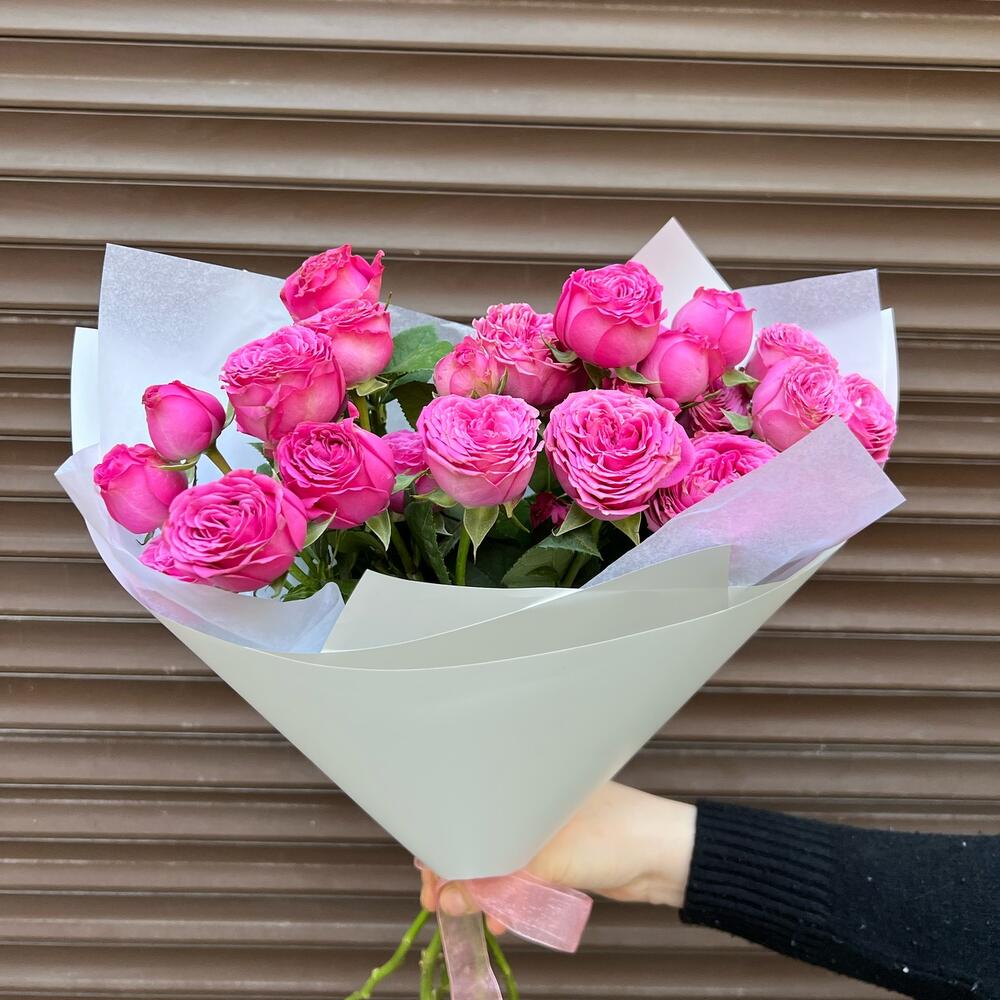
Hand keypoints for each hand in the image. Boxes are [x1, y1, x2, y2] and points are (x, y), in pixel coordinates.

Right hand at [419, 782, 696, 932]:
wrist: (665, 855)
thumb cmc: (613, 836)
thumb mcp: (547, 859)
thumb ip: (496, 882)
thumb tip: (451, 901)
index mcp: (524, 783)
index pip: (470, 808)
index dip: (444, 843)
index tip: (429, 877)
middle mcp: (530, 801)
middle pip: (480, 835)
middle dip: (458, 871)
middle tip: (438, 903)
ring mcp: (545, 828)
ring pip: (498, 857)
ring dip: (481, 888)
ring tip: (466, 915)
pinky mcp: (559, 853)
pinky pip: (521, 874)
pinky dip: (507, 894)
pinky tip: (499, 918)